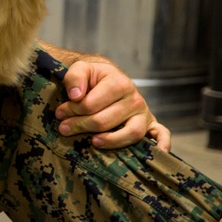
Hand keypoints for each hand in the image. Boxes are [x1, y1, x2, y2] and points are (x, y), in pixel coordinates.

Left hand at [55, 59, 171, 151]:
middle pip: (106, 120)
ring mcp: (144, 113)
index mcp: (119, 82)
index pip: (92, 104)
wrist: (108, 77)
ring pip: (131, 133)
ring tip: (93, 142)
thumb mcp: (81, 69)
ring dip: (111, 140)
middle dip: (81, 125)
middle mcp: (135, 98)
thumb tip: (76, 95)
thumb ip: (74, 77)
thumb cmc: (93, 76)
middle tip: (64, 129)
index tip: (59, 114)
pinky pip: (162, 134)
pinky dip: (162, 143)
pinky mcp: (150, 124)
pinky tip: (158, 152)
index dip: (72, 111)